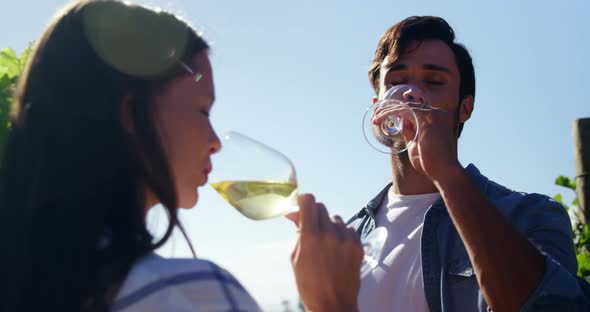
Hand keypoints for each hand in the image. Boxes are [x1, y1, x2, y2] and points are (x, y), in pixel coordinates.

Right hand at [290, 194, 361, 311]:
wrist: (333, 304)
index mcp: (310, 236)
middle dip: (313, 214)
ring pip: (335, 218)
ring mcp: (345, 239)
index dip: (303, 201)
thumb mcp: (296, 257)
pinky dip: (342, 234)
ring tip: (325, 243)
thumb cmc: (309, 284)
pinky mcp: (358, 245)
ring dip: (328, 225)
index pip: (308, 201)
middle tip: (310, 226)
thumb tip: (294, 214)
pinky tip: (337, 248)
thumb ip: (297, 233)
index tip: (300, 206)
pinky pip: (348, 228)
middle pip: (321, 207)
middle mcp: (329, 234)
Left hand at [373, 103, 461, 180]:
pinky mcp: (426, 118)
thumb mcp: (417, 144)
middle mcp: (438, 114)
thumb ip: (411, 132)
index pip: (415, 110)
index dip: (398, 112)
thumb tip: (402, 124)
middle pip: (410, 105)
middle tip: (375, 116)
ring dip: (387, 111)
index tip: (384, 117)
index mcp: (437, 120)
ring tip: (375, 118)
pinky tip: (379, 118)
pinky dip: (390, 113)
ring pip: (405, 106)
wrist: (443, 172)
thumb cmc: (431, 163)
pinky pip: (404, 110)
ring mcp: (434, 114)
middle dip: (390, 109)